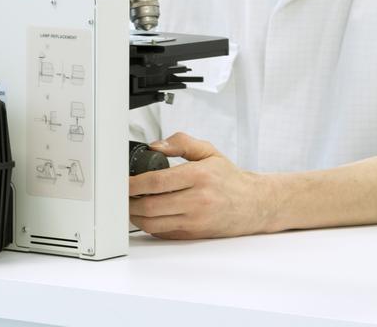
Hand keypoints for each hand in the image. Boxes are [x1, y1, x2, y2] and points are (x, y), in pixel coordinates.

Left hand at [128, 132, 278, 238]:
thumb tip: (156, 145)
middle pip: (151, 206)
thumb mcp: (210, 152)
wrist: (253, 204)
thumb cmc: (230, 180)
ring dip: (136, 216)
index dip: (134, 184)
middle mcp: (198, 200)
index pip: (157, 182)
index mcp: (200, 176)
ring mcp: (195, 220)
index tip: (124, 182)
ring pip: (153, 223)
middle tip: (123, 196)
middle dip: (130, 202)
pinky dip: (149, 225)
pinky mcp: (193, 234)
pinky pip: (163, 232)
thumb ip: (182, 143)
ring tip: (131, 206)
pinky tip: (147, 216)